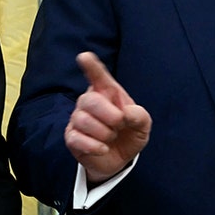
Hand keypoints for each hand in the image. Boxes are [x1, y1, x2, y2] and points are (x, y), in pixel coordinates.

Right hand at [64, 52, 150, 184]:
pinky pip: (77, 139)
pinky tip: (103, 148)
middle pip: (90, 100)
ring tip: (111, 137)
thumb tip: (126, 113)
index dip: (92, 67)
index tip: (84, 56)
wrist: (120, 157)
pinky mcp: (71, 137)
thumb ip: (140, 115)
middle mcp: (89, 102)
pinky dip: (95, 146)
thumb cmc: (130, 133)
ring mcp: (77, 119)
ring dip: (105, 133)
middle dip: (110, 115)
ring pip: (83, 121)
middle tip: (120, 124)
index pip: (98, 77)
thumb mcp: (143, 124)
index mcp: (108, 93)